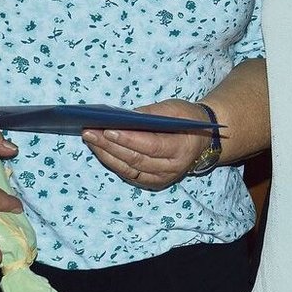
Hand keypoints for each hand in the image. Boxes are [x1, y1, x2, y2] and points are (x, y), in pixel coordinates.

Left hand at [81, 98, 212, 189]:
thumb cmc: (188, 119)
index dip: (128, 139)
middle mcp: (172, 168)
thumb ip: (151, 113)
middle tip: (89, 132)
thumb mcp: (175, 108)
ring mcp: (161, 179)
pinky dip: (112, 161)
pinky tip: (100, 149)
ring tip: (90, 139)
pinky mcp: (152, 182)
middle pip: (135, 159)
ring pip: (128, 169)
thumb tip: (122, 116)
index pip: (151, 146)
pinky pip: (128, 173)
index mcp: (182, 148)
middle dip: (109, 146)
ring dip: (106, 154)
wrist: (202, 138)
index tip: (106, 129)